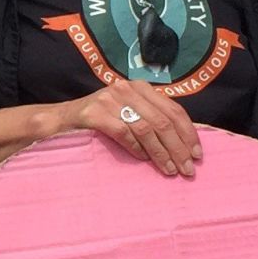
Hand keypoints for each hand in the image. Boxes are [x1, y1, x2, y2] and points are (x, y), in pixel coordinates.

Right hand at [67, 84, 200, 177]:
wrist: (60, 120)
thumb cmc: (99, 121)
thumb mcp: (128, 112)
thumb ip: (151, 119)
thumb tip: (183, 144)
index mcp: (140, 87)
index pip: (173, 109)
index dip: (188, 133)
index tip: (197, 154)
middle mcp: (128, 89)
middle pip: (163, 120)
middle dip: (179, 147)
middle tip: (188, 169)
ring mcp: (110, 99)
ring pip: (147, 128)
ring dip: (162, 153)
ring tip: (170, 170)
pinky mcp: (95, 113)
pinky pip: (124, 133)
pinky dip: (137, 149)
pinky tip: (143, 161)